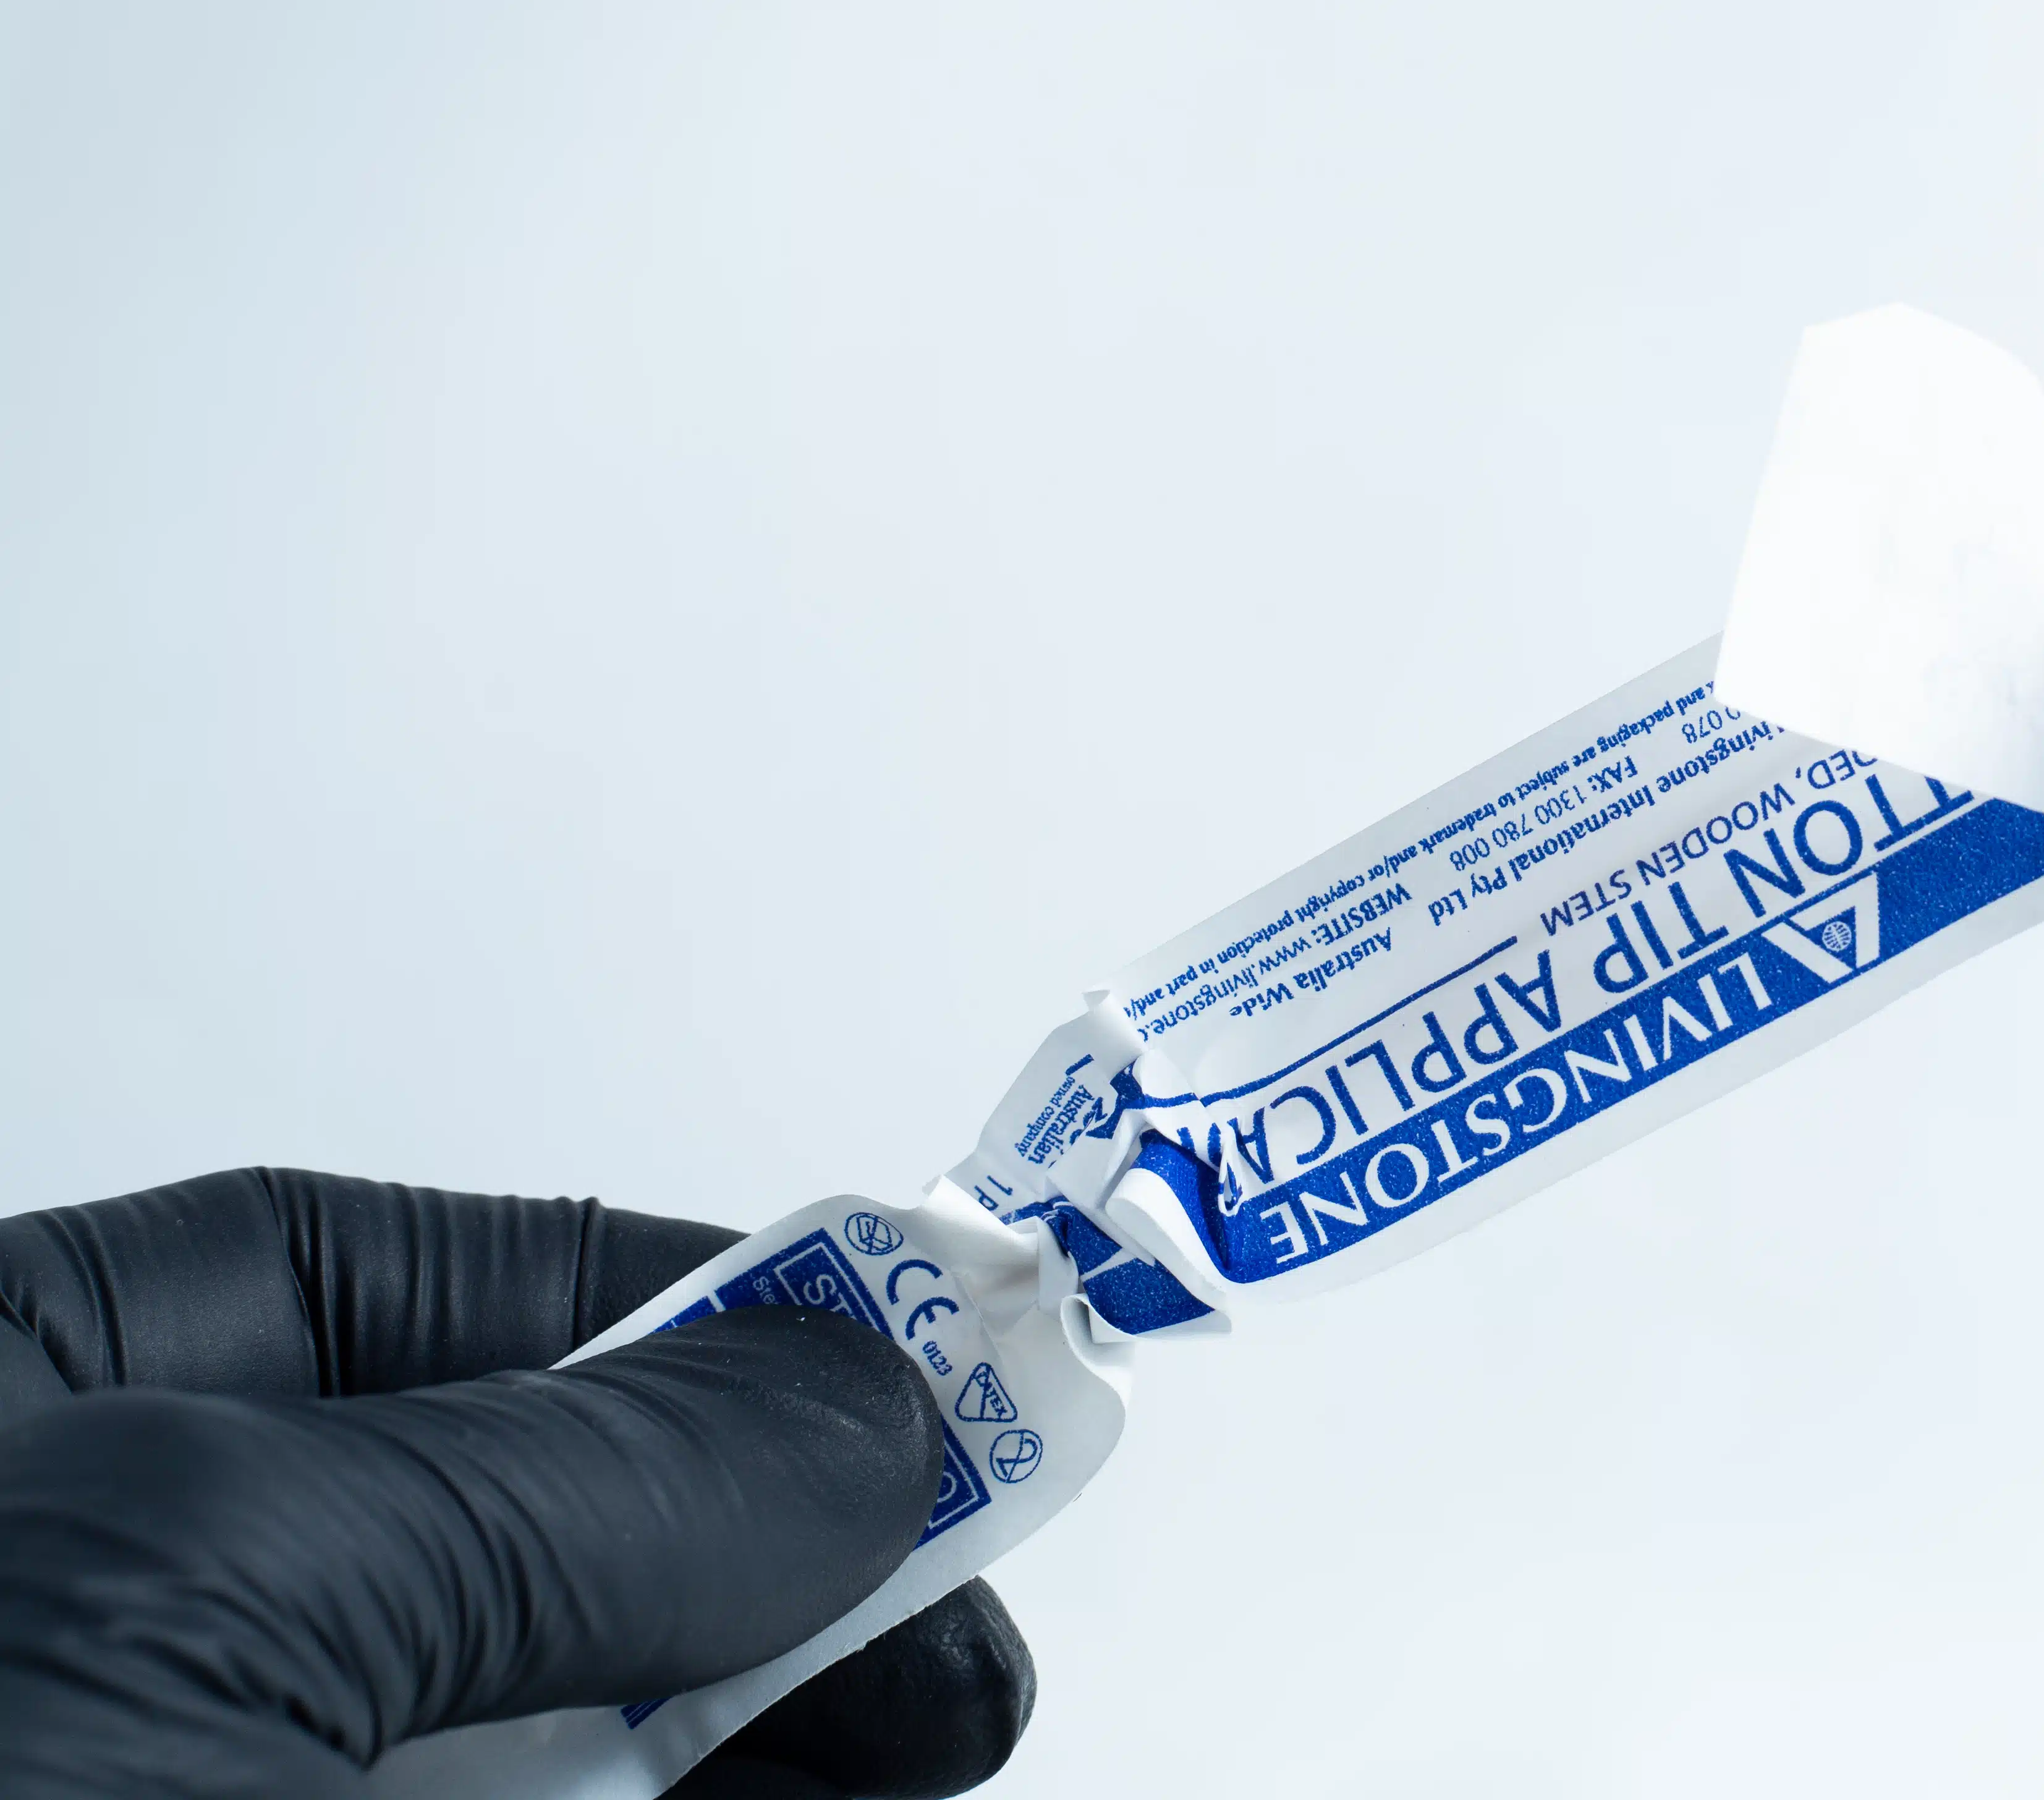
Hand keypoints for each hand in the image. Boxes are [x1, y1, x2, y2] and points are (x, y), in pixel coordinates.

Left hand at [0, 1168, 1034, 1797]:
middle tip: (953, 1637)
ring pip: (531, 1753)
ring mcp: (170, 1784)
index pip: (370, 1289)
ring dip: (755, 1752)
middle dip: (753, 1572)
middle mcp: (81, 1627)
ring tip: (927, 1755)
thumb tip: (853, 1391)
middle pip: (494, 1540)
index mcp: (5, 1431)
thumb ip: (559, 1479)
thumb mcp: (205, 1599)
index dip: (663, 1306)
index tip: (901, 1358)